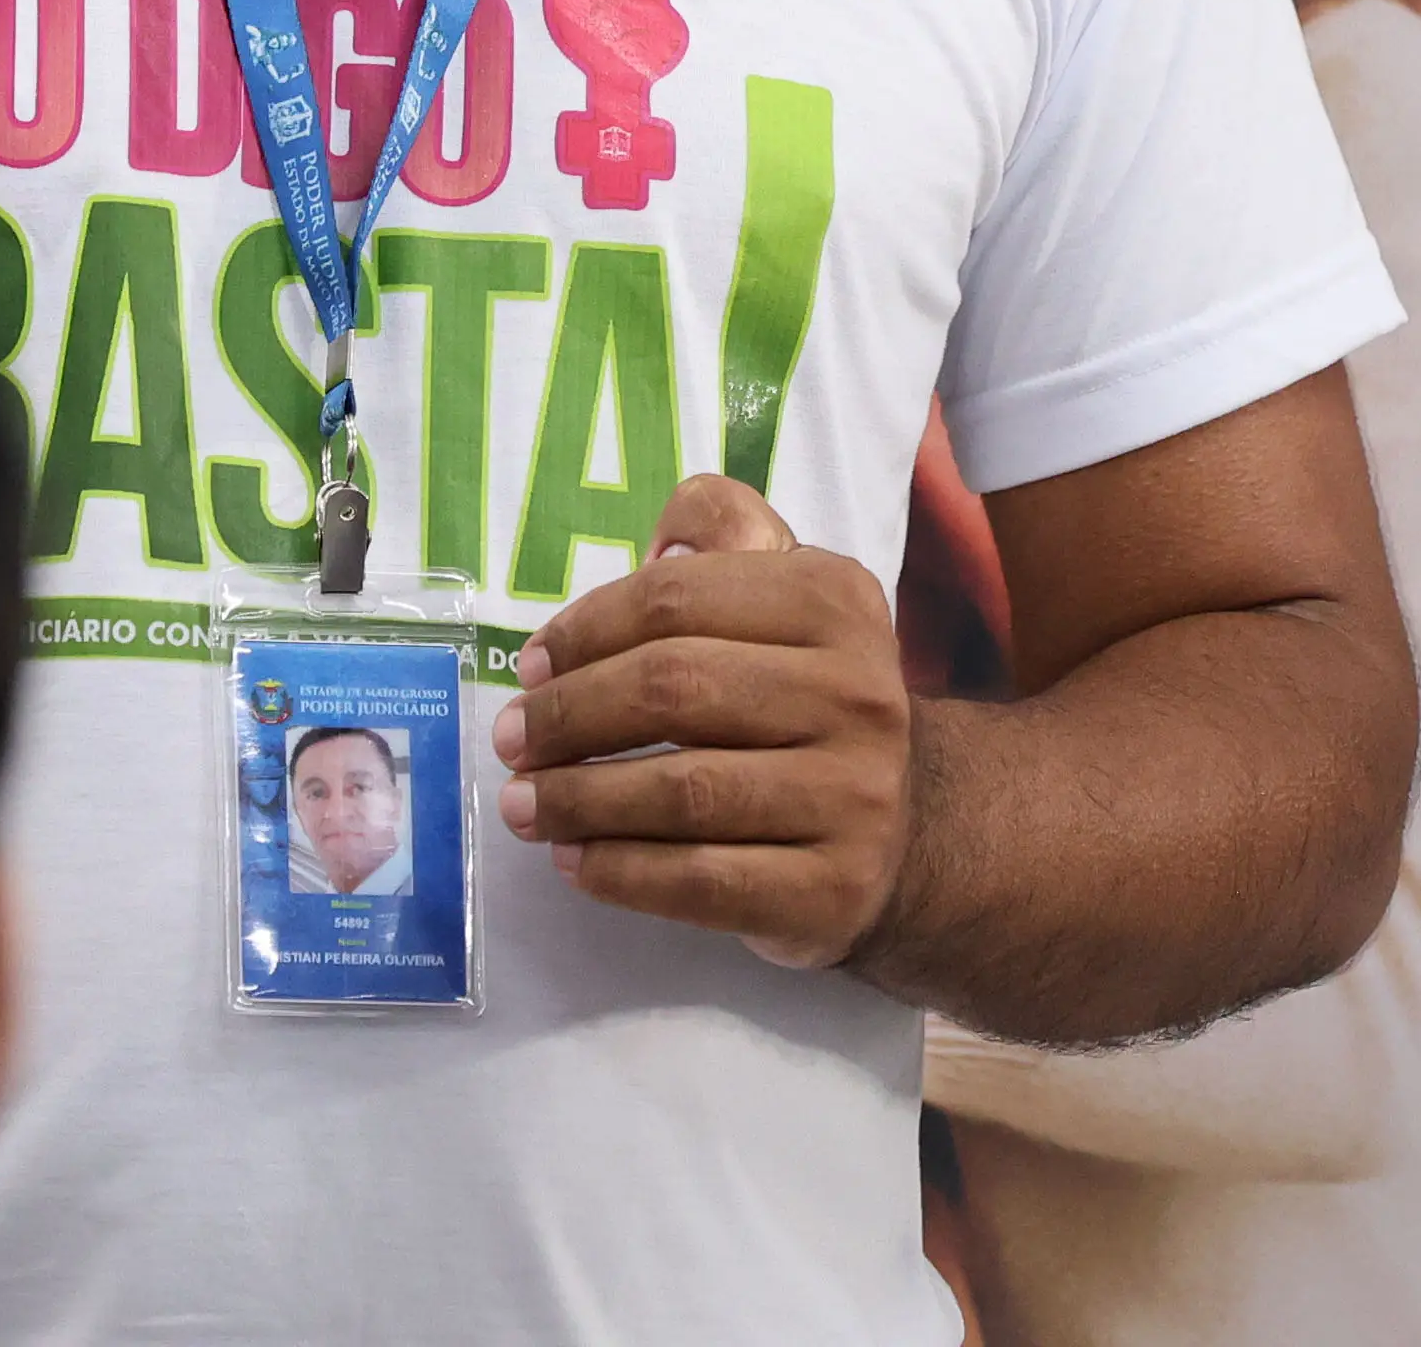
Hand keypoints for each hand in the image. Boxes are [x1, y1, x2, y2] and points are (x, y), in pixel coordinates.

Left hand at [490, 477, 914, 968]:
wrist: (910, 827)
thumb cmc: (809, 693)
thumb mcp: (786, 589)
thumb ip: (724, 530)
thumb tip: (660, 541)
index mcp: (833, 599)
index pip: (677, 599)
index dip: (585, 630)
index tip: (530, 667)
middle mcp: (857, 693)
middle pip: (672, 690)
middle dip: (569, 716)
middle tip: (510, 740)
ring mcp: (854, 798)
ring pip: (681, 793)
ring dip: (578, 800)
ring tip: (522, 805)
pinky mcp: (833, 889)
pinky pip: (702, 881)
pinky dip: (622, 872)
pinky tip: (575, 862)